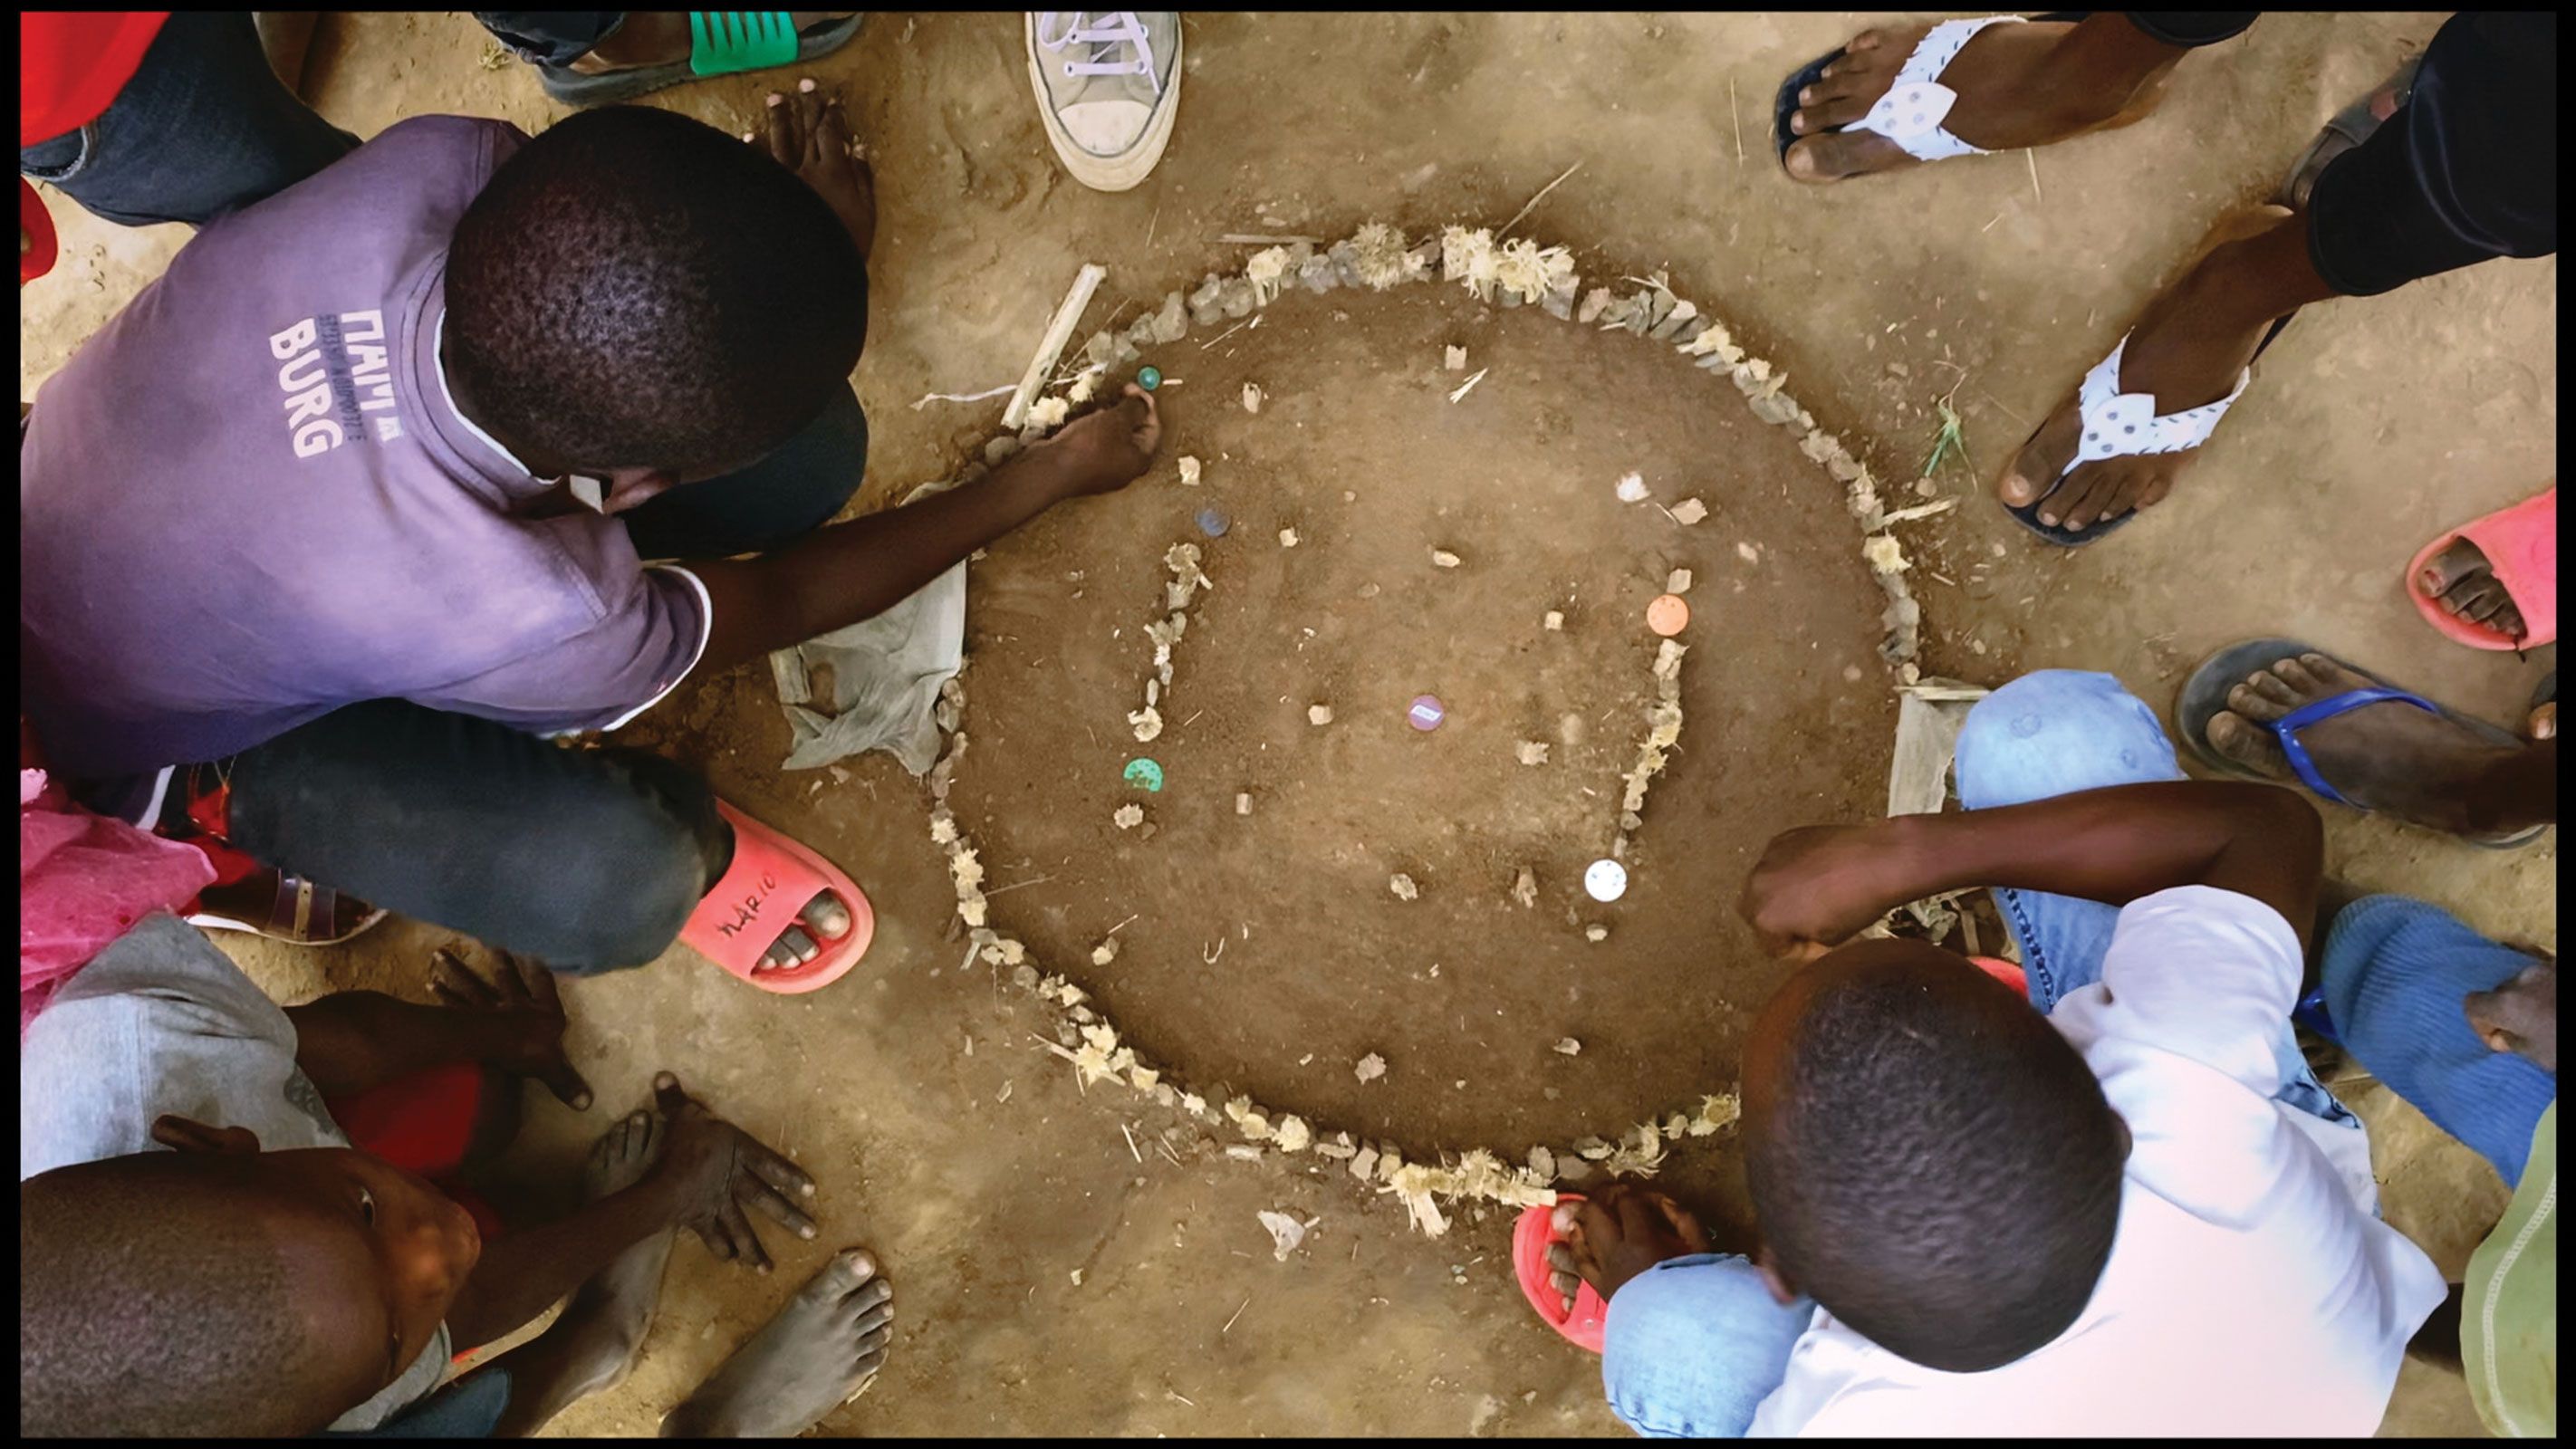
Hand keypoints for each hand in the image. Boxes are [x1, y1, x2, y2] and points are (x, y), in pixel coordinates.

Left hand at [429, 946, 592, 1109]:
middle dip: (501, 963)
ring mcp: (488, 1009)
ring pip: (473, 986)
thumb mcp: (553, 1068)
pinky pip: (453, 1003)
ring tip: (442, 956)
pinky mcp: (466, 1019)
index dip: (541, 973)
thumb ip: (566, 1082)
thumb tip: (586, 1103)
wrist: (497, 1047)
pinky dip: (442, 994)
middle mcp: (514, 1004)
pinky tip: (429, 984)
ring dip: (458, 971)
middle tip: (492, 945)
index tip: (535, 957)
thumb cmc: (529, 1053)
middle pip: (506, 979)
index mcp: (541, 1011)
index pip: (544, 986)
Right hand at [649, 1071, 820, 1271]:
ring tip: (769, 1269)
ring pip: (743, 1228)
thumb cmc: (682, 1143)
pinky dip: (721, 1249)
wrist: (668, 1181)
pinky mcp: (700, 1220)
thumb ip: (676, 1098)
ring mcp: (719, 1204)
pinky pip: (713, 1238)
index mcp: (739, 1152)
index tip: (811, 1190)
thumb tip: (664, 1075)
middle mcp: (736, 1181)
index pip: (771, 1163)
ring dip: (756, 1249)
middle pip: (768, 1201)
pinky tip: (730, 1262)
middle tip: (812, 1233)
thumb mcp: (682, 1114)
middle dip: (790, 1218)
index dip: (790, 1175)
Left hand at [763, 77, 874, 262]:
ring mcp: (782, 180)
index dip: (833, 114)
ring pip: (780, 141)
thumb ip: (863, 179)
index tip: (832, 98)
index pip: (833, 134)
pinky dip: (754, 149)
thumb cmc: (844, 245)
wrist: (809, 269)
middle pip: (807, 131)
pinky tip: (749, 137)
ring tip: (776, 98)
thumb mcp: (867, 214)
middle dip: (808, 106)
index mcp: (834, 172)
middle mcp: (806, 170)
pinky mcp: (764, 193)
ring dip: (779, 117)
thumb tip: (859, 148)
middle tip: (806, 84)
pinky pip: (758, 166)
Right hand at [1031, 384, 1161, 499]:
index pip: (1154, 429)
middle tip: (1117, 395)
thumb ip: (1134, 408)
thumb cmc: (1090, 445)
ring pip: (1113, 440)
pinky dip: (1094, 432)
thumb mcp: (1117, 419)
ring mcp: (1104, 472)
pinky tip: (1084, 421)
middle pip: (1133, 435)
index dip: (1146, 405)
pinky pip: (1096, 446)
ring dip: (1109, 421)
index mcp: (1140, 461)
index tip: (1133, 388)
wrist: (1051, 469)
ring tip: (1100, 406)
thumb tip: (1141, 401)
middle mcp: (1125, 470)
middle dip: (1127, 412)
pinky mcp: (1084, 470)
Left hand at [1545, 1182, 1713, 1311]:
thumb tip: (1663, 1200)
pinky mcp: (1601, 1289)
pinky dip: (1576, 1244)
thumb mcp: (1702, 1251)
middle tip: (1614, 1195)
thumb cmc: (1698, 1290)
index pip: (1627, 1204)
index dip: (1631, 1193)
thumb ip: (1684, 1220)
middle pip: (1596, 1213)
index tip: (1637, 1194)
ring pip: (1582, 1236)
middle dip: (1603, 1197)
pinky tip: (1576, 1234)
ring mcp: (1605, 1273)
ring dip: (1584, 1218)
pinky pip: (1581, 1262)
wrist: (1683, 1331)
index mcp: (1642, 1243)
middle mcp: (1616, 1255)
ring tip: (1592, 1210)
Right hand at [1738, 822, 1898, 960]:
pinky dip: (1791, 870)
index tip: (1815, 945)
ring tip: (1814, 894)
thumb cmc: (1857, 903)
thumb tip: (1804, 937)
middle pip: (1757, 914)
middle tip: (1806, 922)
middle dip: (1778, 920)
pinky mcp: (1783, 839)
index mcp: (1765, 918)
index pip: (1771, 946)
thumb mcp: (1831, 940)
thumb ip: (1805, 942)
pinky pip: (1778, 862)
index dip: (1796, 950)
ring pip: (1765, 885)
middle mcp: (1757, 887)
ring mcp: (1768, 859)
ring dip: (1782, 894)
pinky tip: (1818, 873)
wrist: (1878, 860)